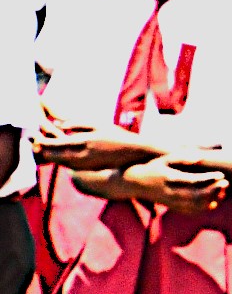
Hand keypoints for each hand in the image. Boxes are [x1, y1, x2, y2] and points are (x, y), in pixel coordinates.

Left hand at [34, 120, 158, 172]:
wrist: (134, 155)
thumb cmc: (118, 137)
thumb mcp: (98, 124)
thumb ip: (77, 124)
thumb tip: (58, 123)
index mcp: (83, 142)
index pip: (55, 144)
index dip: (42, 141)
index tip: (36, 135)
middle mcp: (82, 156)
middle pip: (54, 156)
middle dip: (43, 150)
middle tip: (37, 142)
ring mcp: (84, 165)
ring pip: (60, 162)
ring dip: (51, 155)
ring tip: (46, 147)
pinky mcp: (88, 169)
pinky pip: (68, 165)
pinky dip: (61, 159)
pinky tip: (61, 154)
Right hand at [116, 157, 227, 211]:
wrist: (136, 183)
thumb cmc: (154, 167)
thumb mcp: (165, 159)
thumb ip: (183, 157)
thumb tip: (201, 158)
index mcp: (170, 178)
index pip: (193, 181)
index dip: (209, 179)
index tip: (221, 175)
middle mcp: (170, 192)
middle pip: (196, 195)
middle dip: (213, 190)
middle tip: (226, 183)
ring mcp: (171, 202)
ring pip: (195, 206)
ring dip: (211, 200)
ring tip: (223, 192)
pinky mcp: (173, 207)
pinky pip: (191, 211)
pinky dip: (204, 208)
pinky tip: (215, 202)